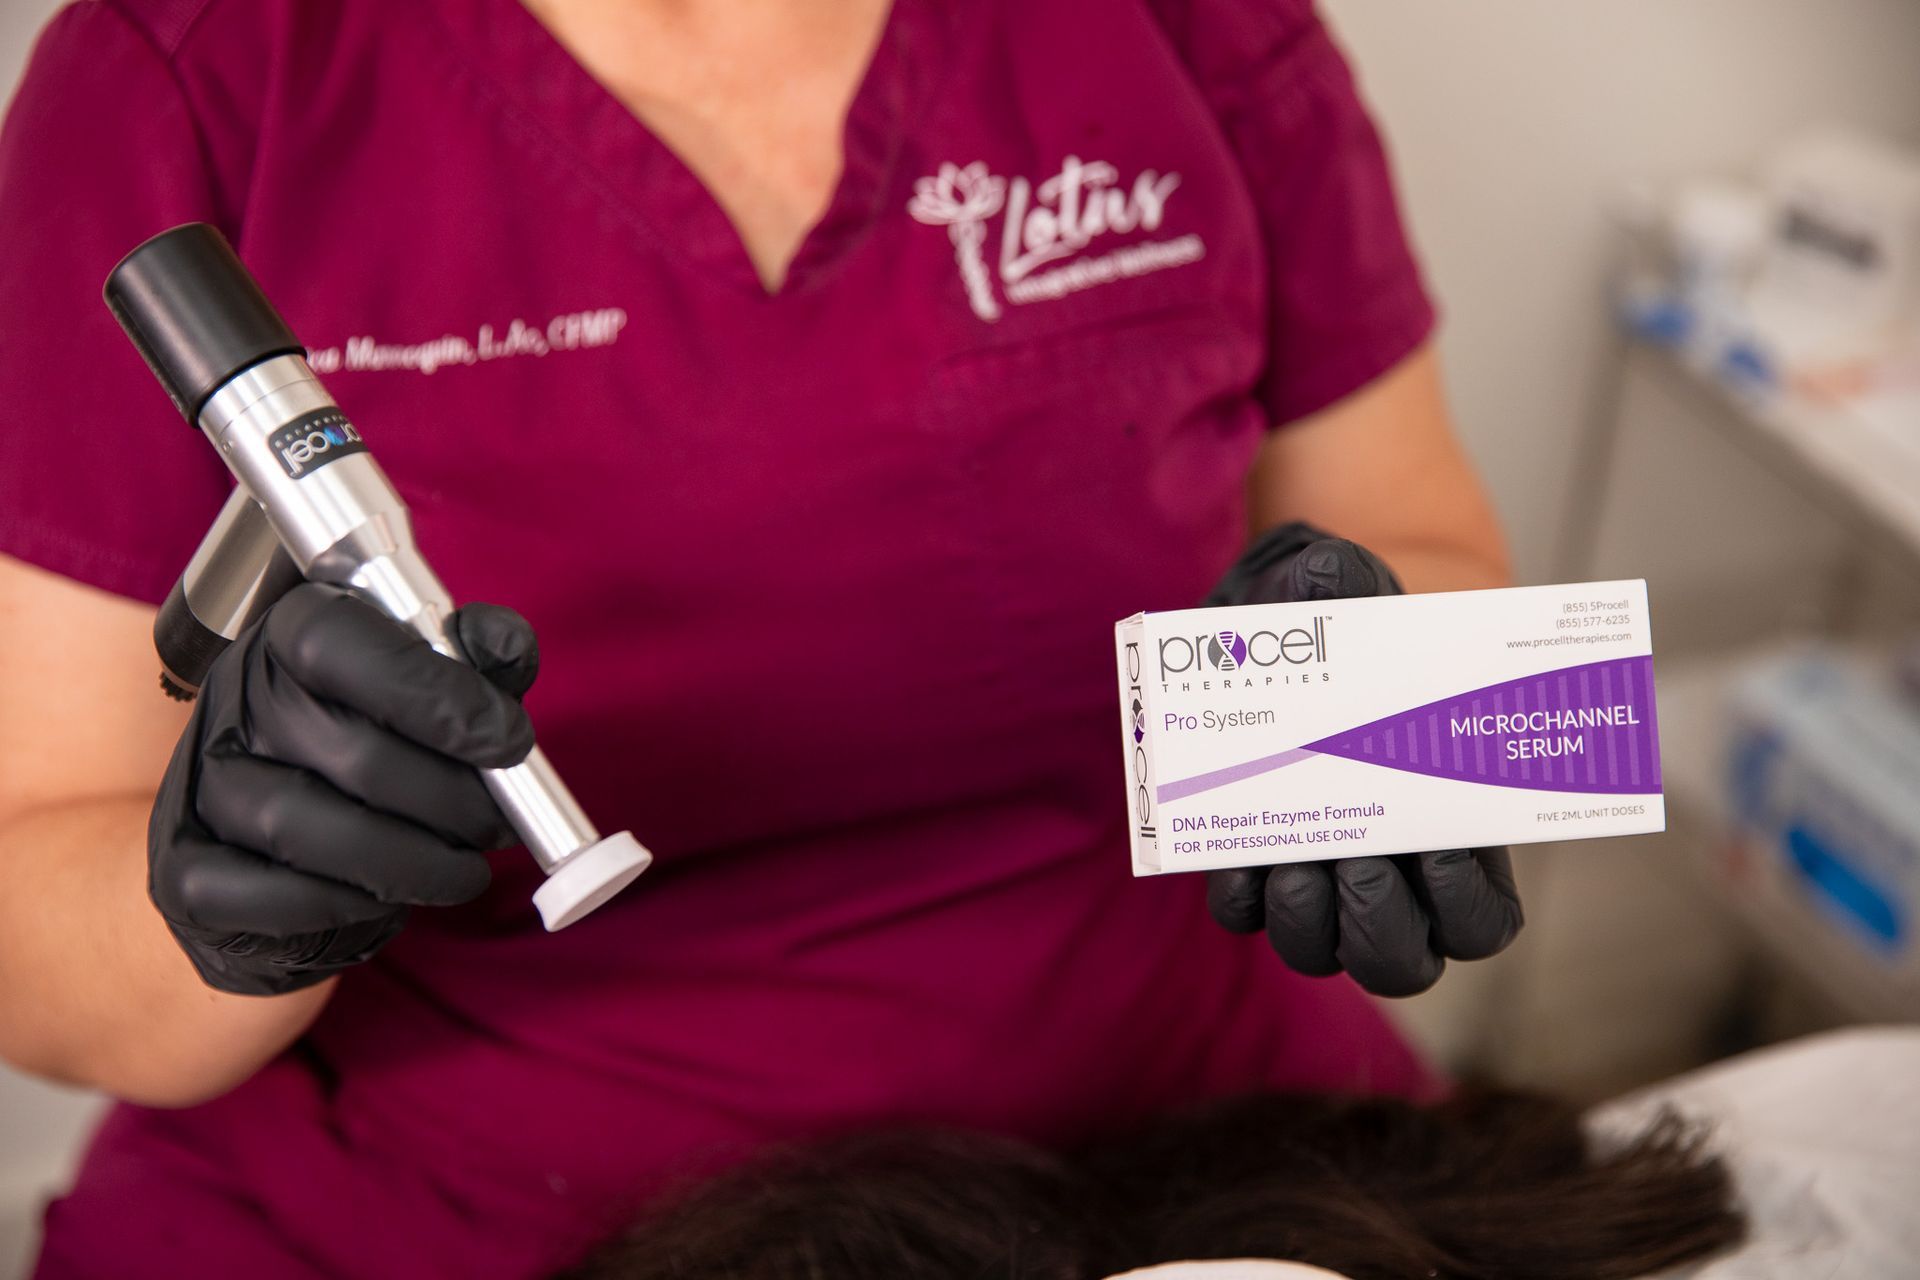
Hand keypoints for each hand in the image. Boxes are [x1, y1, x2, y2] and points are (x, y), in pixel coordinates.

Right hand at [147, 582, 539, 995]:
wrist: (272, 842)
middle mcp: (232, 702)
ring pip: (315, 830)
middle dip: (454, 801)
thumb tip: (507, 649)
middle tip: (502, 824)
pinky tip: (392, 898)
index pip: (342, 645)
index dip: (436, 695)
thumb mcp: (430, 684)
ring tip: (464, 868)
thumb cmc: (372, 746)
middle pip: (354, 753)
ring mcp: (200, 787)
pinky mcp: (185, 873)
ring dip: (416, 862)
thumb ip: (475, 658)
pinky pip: (278, 898)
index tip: (510, 742)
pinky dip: (352, 905)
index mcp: (288, 633)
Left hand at [1201, 523, 1522, 996]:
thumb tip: (1327, 576)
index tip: (1443, 848)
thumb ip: (1348, 582)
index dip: (1469, 907)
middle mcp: (1385, 870)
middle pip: (1401, 960)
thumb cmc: (1335, 619)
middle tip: (1363, 865)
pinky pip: (1243, 911)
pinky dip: (1242, 891)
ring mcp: (1313, 876)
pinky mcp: (1246, 866)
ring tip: (1296, 864)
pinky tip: (1242, 849)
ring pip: (1320, 949)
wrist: (1262, 627)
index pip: (1481, 920)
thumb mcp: (1349, 590)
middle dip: (1383, 927)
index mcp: (1448, 826)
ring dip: (1309, 921)